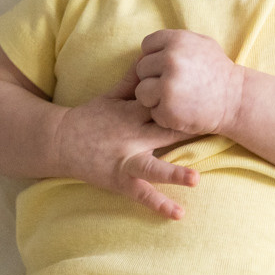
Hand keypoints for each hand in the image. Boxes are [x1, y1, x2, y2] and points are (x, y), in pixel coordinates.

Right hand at [52, 71, 198, 219]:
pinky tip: (179, 214)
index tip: (212, 100)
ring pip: (153, 168)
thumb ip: (130, 81)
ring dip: (174, 173)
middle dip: (190, 134)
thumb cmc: (88, 118)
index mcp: (131, 113)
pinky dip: (159, 205)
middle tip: (216, 131)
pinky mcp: (119, 180)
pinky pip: (142, 194)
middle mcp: (131, 137)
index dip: (187, 104)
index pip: (164, 106)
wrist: (58, 140)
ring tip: (195, 179)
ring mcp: (125, 160)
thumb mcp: (109, 96)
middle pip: (165, 134)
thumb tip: (148, 60)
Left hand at [132, 29, 246, 137]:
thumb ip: (174, 42)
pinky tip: (181, 111)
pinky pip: (152, 111)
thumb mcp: (201, 44)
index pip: (147, 45)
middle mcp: (171, 60)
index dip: (155, 57)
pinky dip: (164, 114)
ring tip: (175, 98)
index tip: (169, 67)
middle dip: (154, 77)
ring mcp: (168, 86)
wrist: (236, 100)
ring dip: (154, 98)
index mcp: (177, 41)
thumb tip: (148, 47)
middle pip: (141, 69)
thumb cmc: (217, 71)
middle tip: (175, 85)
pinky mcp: (168, 109)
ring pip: (141, 91)